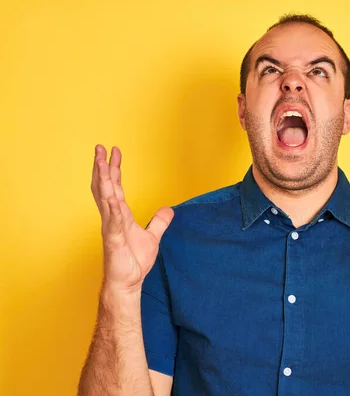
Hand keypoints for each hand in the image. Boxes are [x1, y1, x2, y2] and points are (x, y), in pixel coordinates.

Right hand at [91, 145, 173, 292]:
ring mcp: (111, 228)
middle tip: (100, 148)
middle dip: (102, 167)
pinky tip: (112, 196)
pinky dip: (112, 209)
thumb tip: (168, 209)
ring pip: (104, 199)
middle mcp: (112, 217)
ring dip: (102, 181)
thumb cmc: (134, 261)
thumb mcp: (153, 237)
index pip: (115, 186)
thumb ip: (159, 222)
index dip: (114, 168)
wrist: (128, 282)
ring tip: (100, 163)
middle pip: (105, 187)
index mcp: (120, 215)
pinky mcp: (113, 241)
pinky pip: (113, 222)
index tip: (114, 151)